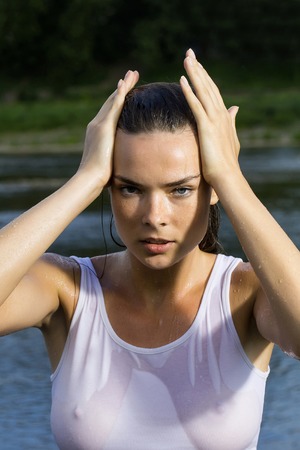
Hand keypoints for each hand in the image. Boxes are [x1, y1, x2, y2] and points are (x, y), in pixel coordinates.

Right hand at [79, 70, 138, 186]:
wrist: (90, 179)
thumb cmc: (100, 178)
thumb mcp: (111, 164)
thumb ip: (117, 158)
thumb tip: (127, 165)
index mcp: (98, 133)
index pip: (111, 112)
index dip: (119, 100)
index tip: (127, 90)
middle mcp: (96, 125)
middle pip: (111, 101)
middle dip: (122, 88)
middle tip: (131, 75)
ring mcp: (99, 124)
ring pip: (113, 100)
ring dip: (124, 86)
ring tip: (132, 74)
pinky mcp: (104, 127)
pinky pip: (113, 107)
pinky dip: (120, 94)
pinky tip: (125, 84)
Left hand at [180, 49, 239, 185]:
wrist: (227, 176)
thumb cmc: (226, 162)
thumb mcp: (230, 138)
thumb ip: (231, 121)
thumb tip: (234, 107)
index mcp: (223, 116)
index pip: (213, 91)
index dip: (205, 77)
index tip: (196, 64)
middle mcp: (220, 114)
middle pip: (208, 86)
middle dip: (198, 68)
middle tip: (189, 52)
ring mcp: (214, 120)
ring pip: (203, 91)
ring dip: (194, 74)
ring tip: (186, 59)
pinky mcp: (206, 127)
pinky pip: (196, 105)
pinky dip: (189, 92)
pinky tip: (182, 80)